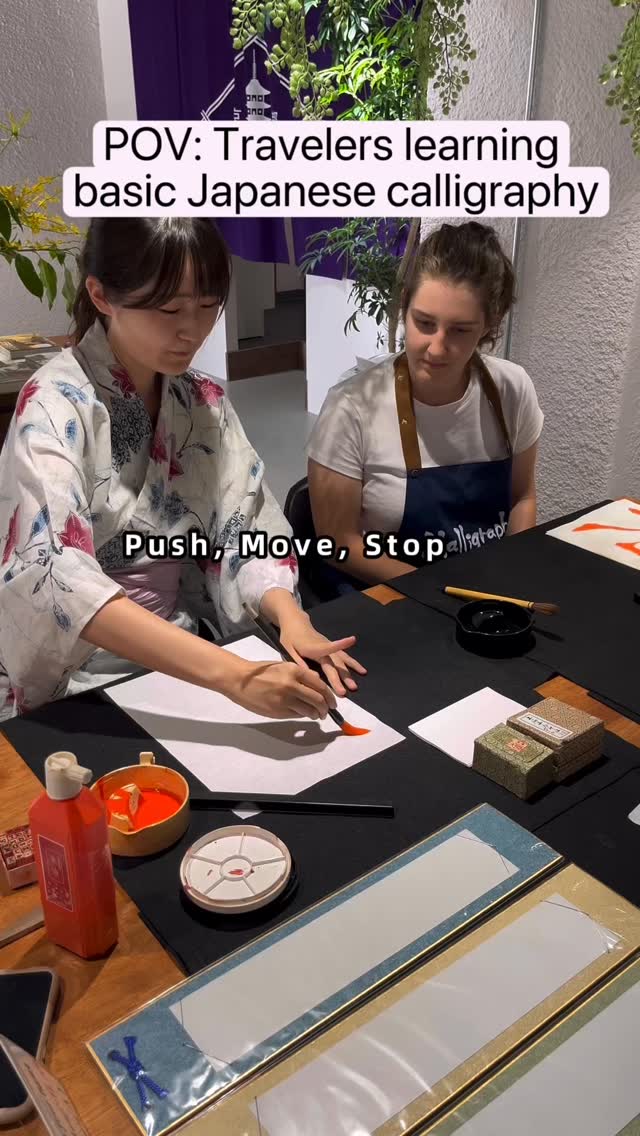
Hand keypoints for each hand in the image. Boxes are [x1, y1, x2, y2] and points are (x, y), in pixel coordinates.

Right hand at [222, 657, 336, 719]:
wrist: (240, 680)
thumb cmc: (262, 671)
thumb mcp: (284, 666)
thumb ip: (302, 674)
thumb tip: (318, 681)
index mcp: (295, 671)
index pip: (320, 685)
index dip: (330, 696)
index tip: (332, 702)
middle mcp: (292, 685)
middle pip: (318, 700)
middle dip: (326, 708)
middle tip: (327, 711)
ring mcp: (285, 699)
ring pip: (309, 710)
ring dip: (316, 714)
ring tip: (317, 715)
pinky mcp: (278, 711)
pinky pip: (297, 715)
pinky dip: (303, 716)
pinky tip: (302, 713)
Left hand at [278, 613, 366, 697]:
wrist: (295, 622)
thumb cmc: (290, 637)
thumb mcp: (287, 648)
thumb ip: (297, 661)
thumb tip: (309, 674)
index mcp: (312, 647)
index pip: (326, 648)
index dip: (338, 646)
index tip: (351, 645)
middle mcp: (324, 646)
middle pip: (334, 663)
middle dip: (340, 678)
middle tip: (346, 691)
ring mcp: (329, 647)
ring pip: (341, 660)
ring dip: (349, 673)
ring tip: (355, 685)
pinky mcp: (331, 647)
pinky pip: (344, 656)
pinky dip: (353, 663)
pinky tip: (362, 671)